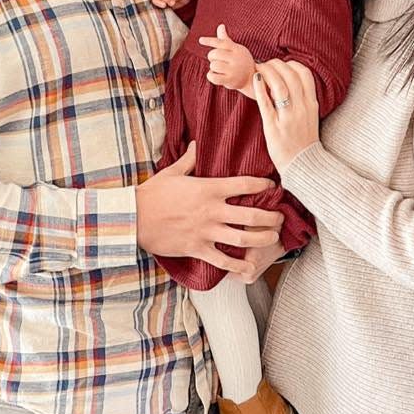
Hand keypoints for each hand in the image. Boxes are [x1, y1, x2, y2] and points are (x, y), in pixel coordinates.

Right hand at [137, 142, 283, 276]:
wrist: (133, 218)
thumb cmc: (152, 194)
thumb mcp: (172, 172)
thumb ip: (189, 160)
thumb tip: (196, 144)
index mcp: (208, 188)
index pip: (244, 185)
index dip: (263, 185)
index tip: (272, 187)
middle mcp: (212, 210)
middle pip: (252, 215)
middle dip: (272, 218)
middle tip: (281, 218)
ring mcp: (206, 231)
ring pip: (243, 239)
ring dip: (263, 240)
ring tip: (273, 239)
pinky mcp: (197, 248)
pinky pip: (223, 260)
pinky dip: (238, 266)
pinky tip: (250, 268)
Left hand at [198, 24, 255, 95]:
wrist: (252, 78)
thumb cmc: (241, 61)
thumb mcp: (236, 49)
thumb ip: (226, 39)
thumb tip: (220, 26)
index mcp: (237, 49)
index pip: (222, 42)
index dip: (210, 41)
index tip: (200, 40)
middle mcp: (236, 59)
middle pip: (214, 54)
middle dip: (212, 56)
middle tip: (216, 59)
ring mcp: (234, 70)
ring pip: (213, 65)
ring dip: (213, 67)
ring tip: (219, 68)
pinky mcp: (230, 81)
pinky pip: (213, 77)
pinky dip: (211, 76)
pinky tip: (215, 75)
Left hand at [253, 60, 319, 170]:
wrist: (303, 165)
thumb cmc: (303, 140)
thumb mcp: (310, 116)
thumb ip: (303, 98)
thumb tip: (290, 80)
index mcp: (311, 104)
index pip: (304, 74)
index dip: (291, 64)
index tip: (281, 64)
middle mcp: (302, 108)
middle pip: (290, 75)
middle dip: (276, 64)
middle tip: (265, 64)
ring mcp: (288, 117)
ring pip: (279, 85)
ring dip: (267, 72)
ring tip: (258, 69)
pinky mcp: (274, 126)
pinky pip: (266, 102)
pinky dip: (259, 87)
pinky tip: (254, 79)